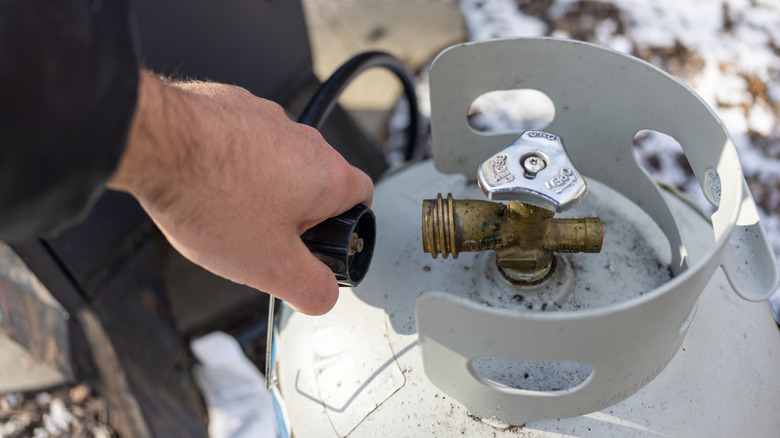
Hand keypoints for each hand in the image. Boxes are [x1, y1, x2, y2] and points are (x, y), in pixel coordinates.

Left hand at [108, 71, 372, 314]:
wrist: (154, 143)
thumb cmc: (210, 195)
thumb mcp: (270, 267)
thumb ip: (310, 289)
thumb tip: (325, 296)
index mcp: (327, 175)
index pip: (363, 197)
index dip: (346, 226)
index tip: (322, 241)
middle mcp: (304, 139)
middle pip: (317, 181)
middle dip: (296, 211)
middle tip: (266, 237)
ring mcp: (267, 116)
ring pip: (278, 160)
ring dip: (262, 186)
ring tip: (226, 211)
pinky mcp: (232, 104)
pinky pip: (243, 139)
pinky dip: (231, 161)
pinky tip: (206, 183)